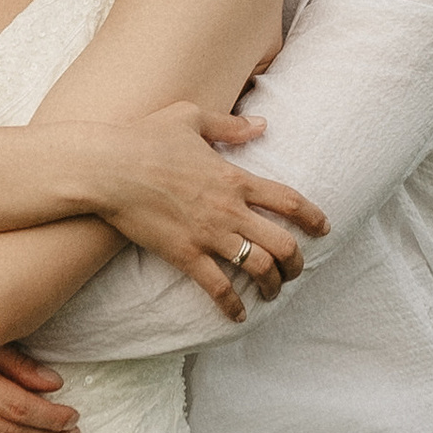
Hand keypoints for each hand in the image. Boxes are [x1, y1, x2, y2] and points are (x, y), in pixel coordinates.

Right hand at [96, 104, 327, 317]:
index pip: (288, 200)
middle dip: (297, 262)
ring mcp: (208, 234)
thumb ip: (230, 125)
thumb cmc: (146, 136)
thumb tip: (262, 125)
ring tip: (272, 292)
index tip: (324, 228)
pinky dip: (232, 306)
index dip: (312, 216)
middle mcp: (229, 209)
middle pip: (283, 242)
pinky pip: (218, 288)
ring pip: (258, 268)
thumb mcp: (191, 117)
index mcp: (234, 176)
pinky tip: (238, 316)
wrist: (109, 168)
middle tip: (297, 270)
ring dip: (272, 285)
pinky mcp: (185, 255)